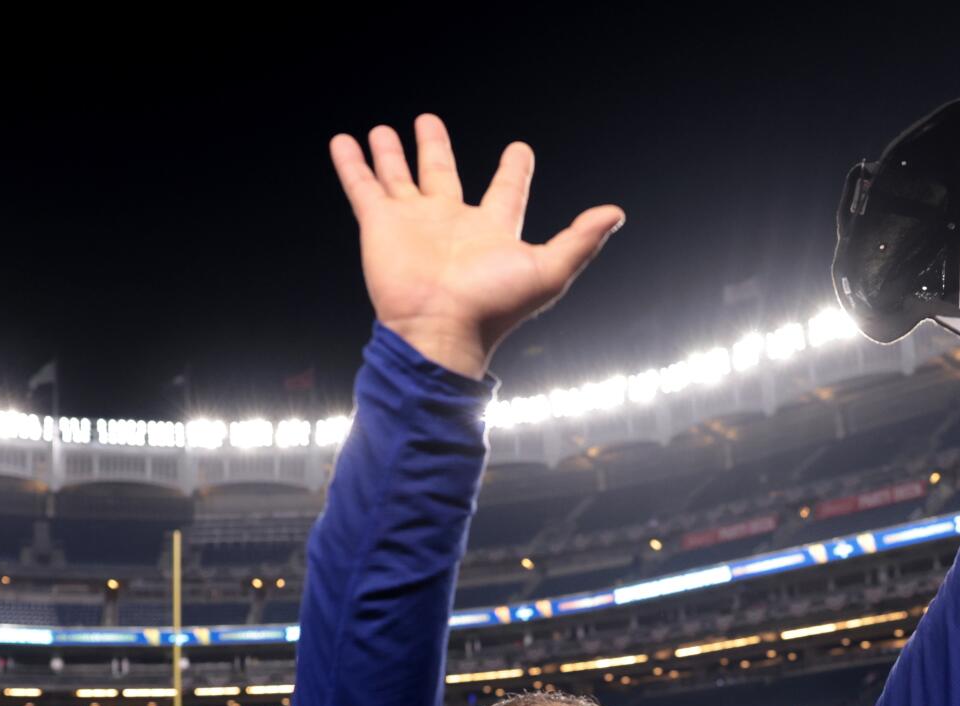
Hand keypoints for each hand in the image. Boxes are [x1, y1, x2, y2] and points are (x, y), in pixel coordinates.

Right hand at [331, 114, 623, 378]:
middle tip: (428, 121)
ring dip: (391, 154)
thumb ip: (580, 240)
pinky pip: (363, 187)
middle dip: (434, 148)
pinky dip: (352, 165)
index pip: (505, 191)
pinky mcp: (380, 225)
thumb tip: (615, 213)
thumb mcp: (549, 270)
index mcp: (491, 229)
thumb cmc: (495, 306)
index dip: (513, 169)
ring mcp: (413, 222)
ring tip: (384, 129)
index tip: (520, 148)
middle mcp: (450, 222)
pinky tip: (344, 142)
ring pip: (399, 177)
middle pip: (442, 175)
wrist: (441, 330)